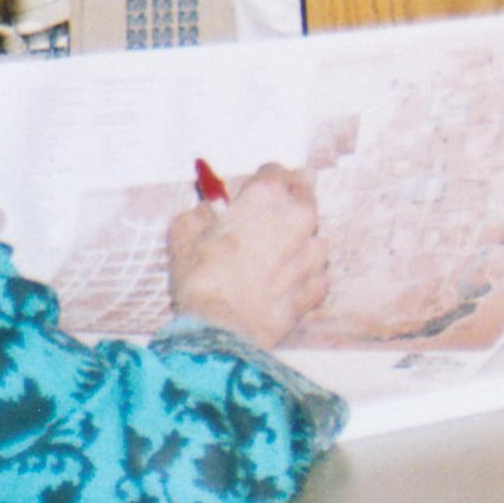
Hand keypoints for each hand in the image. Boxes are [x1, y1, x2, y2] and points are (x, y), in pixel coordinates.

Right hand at [165, 162, 328, 349]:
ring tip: (270, 259)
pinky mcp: (319, 285)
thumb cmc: (201, 280)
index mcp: (267, 196)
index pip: (274, 170)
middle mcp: (299, 217)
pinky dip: (300, 274)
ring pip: (312, 234)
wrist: (222, 331)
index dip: (258, 182)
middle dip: (286, 201)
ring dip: (296, 240)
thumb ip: (199, 213)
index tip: (249, 194)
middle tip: (266, 218)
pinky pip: (314, 271)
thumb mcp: (184, 234)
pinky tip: (278, 284)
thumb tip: (206, 211)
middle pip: (303, 193)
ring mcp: (314, 253)